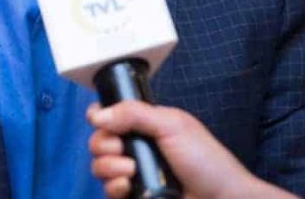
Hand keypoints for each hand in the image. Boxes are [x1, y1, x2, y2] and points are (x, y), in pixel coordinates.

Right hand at [86, 101, 298, 198]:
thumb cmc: (206, 161)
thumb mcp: (172, 125)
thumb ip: (134, 113)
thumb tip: (98, 114)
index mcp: (145, 125)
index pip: (110, 115)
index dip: (99, 116)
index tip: (100, 120)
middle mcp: (136, 148)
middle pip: (98, 141)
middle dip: (103, 144)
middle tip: (121, 148)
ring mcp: (133, 174)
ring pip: (99, 167)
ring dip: (108, 167)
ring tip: (130, 170)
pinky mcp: (133, 196)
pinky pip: (108, 192)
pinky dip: (113, 188)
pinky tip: (127, 187)